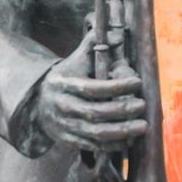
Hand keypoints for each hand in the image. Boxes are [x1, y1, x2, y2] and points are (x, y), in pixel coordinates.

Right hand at [35, 29, 146, 151]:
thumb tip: (118, 35)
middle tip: (142, 105)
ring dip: (122, 131)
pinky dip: (112, 145)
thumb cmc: (67, 77)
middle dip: (122, 110)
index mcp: (65, 85)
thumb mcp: (75, 59)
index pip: (93, 88)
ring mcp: (65, 127)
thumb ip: (94, 44)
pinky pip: (93, 146)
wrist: (39, 104)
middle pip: (96, 112)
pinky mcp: (69, 141)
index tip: (137, 82)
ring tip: (142, 126)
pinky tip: (129, 140)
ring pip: (96, 133)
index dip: (117, 86)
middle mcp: (63, 107)